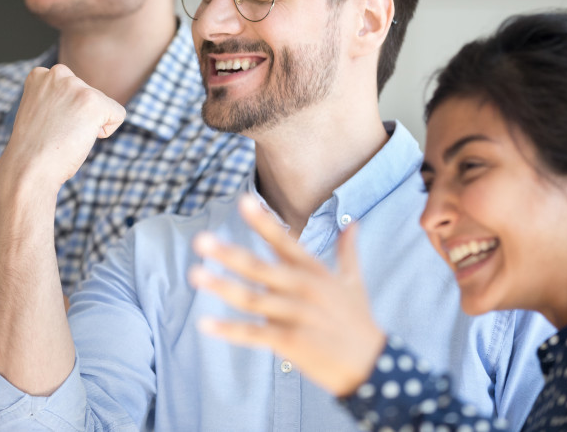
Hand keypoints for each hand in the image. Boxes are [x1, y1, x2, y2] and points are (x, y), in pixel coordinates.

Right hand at [0, 64, 125, 202]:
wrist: (28, 169)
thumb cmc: (33, 149)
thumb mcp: (39, 111)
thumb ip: (56, 98)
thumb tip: (77, 104)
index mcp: (41, 75)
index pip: (72, 89)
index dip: (65, 113)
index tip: (47, 125)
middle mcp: (58, 74)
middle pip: (89, 96)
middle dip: (79, 116)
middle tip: (57, 132)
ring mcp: (76, 86)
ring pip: (102, 106)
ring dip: (89, 125)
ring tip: (65, 135)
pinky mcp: (94, 101)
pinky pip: (118, 115)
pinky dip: (105, 131)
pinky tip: (80, 139)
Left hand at [189, 195, 385, 395]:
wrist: (372, 364)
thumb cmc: (357, 320)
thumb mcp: (354, 282)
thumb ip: (348, 250)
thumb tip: (353, 222)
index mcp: (313, 271)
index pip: (284, 241)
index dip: (263, 222)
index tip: (243, 201)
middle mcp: (302, 289)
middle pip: (258, 268)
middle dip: (228, 254)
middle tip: (200, 240)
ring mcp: (294, 316)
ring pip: (251, 299)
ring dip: (221, 287)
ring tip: (194, 275)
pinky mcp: (289, 342)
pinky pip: (253, 334)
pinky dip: (228, 330)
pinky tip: (204, 323)